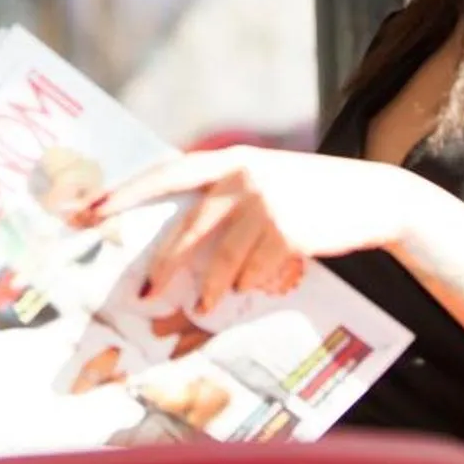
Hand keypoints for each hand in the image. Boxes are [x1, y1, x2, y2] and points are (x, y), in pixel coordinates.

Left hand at [79, 148, 421, 315]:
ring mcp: (267, 203)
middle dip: (164, 264)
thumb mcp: (267, 179)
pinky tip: (257, 285)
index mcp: (233, 158)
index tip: (91, 210)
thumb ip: (227, 194)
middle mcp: (245, 175)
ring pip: (222, 258)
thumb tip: (177, 231)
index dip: (127, 193)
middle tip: (144, 293)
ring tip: (205, 305)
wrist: (373, 198)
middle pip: (188, 227)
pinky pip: (254, 270)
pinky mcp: (288, 231)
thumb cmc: (312, 194)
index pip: (168, 174)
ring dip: (212, 288)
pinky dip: (250, 283)